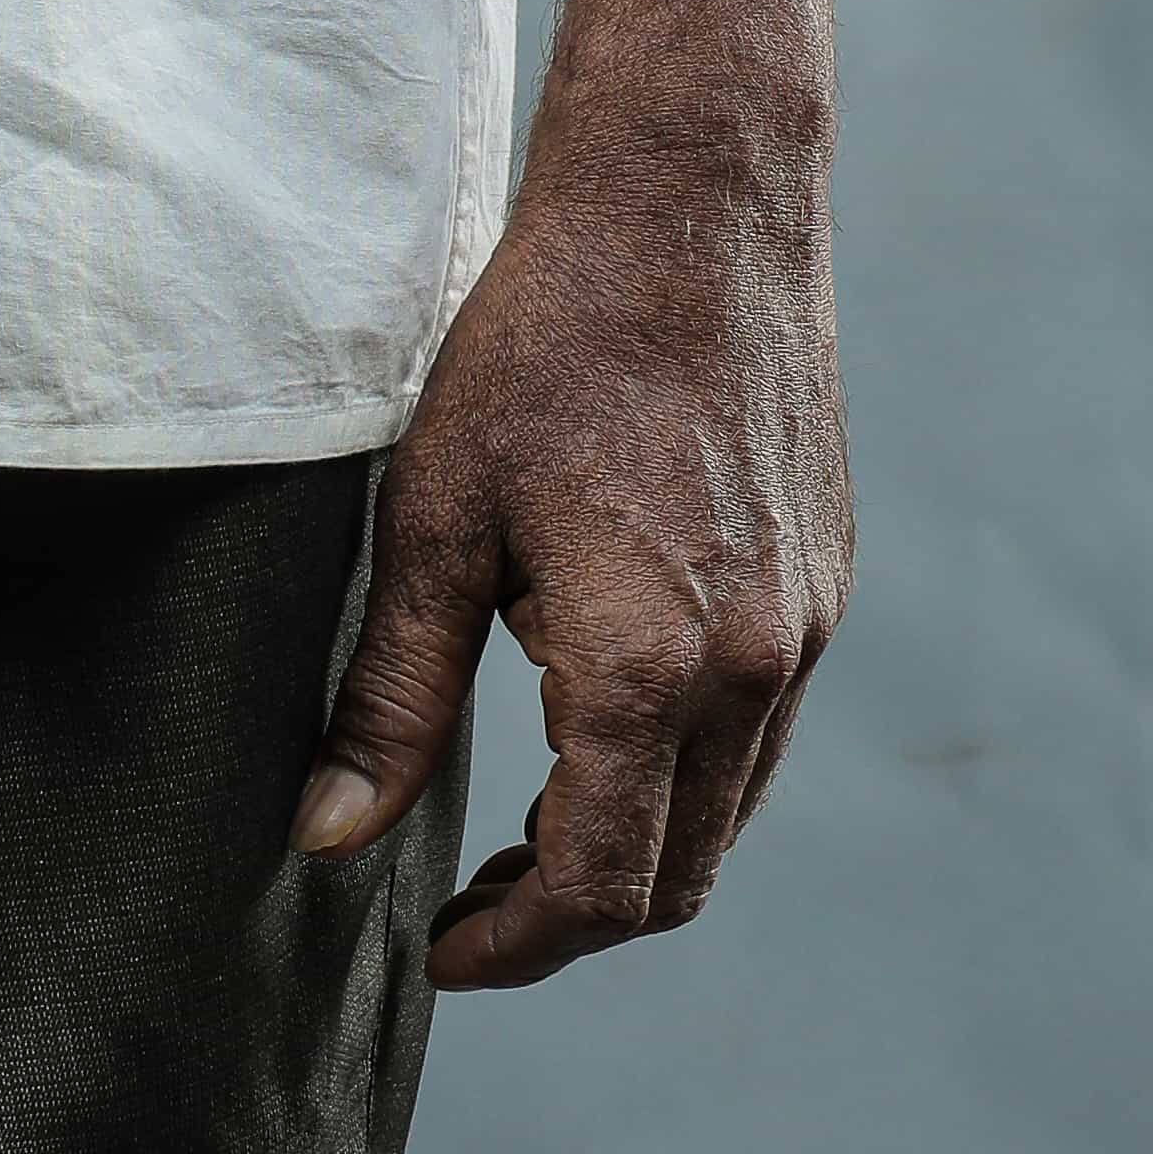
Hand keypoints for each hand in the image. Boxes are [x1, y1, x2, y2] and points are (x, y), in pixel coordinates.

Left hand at [291, 113, 850, 991]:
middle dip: (569, 916)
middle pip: (673, 878)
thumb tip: (329, 836)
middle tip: (469, 900)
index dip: (514, 947)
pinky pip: (762, 734)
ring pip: (726, 815)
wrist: (689, 202)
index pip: (598, 889)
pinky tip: (605, 721)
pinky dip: (686, 770)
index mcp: (648, 669)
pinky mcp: (824, 584)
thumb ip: (388, 694)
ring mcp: (803, 631)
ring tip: (526, 824)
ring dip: (634, 848)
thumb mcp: (434, 515)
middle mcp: (751, 672)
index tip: (441, 952)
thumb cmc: (545, 339)